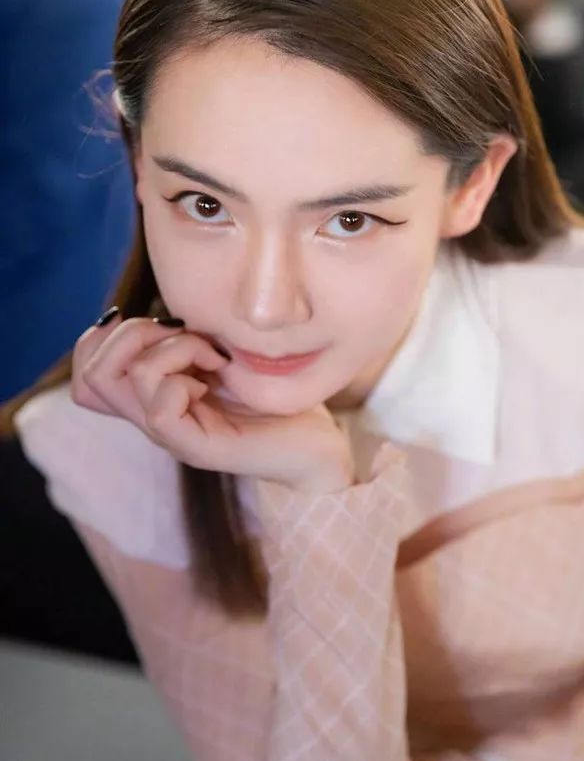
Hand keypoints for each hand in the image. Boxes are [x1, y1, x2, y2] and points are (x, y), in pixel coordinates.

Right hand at [71, 312, 355, 492]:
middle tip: (186, 333)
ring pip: (130, 379)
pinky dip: (185, 377)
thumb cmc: (277, 397)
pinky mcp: (199, 449)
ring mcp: (173, 436)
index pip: (87, 370)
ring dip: (172, 349)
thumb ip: (188, 339)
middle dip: (134, 334)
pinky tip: (219, 375)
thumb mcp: (224, 354)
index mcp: (153, 397)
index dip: (106, 336)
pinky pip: (161, 408)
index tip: (163, 323)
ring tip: (212, 355)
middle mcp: (153, 418)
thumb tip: (162, 311)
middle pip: (92, 373)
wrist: (318, 447)